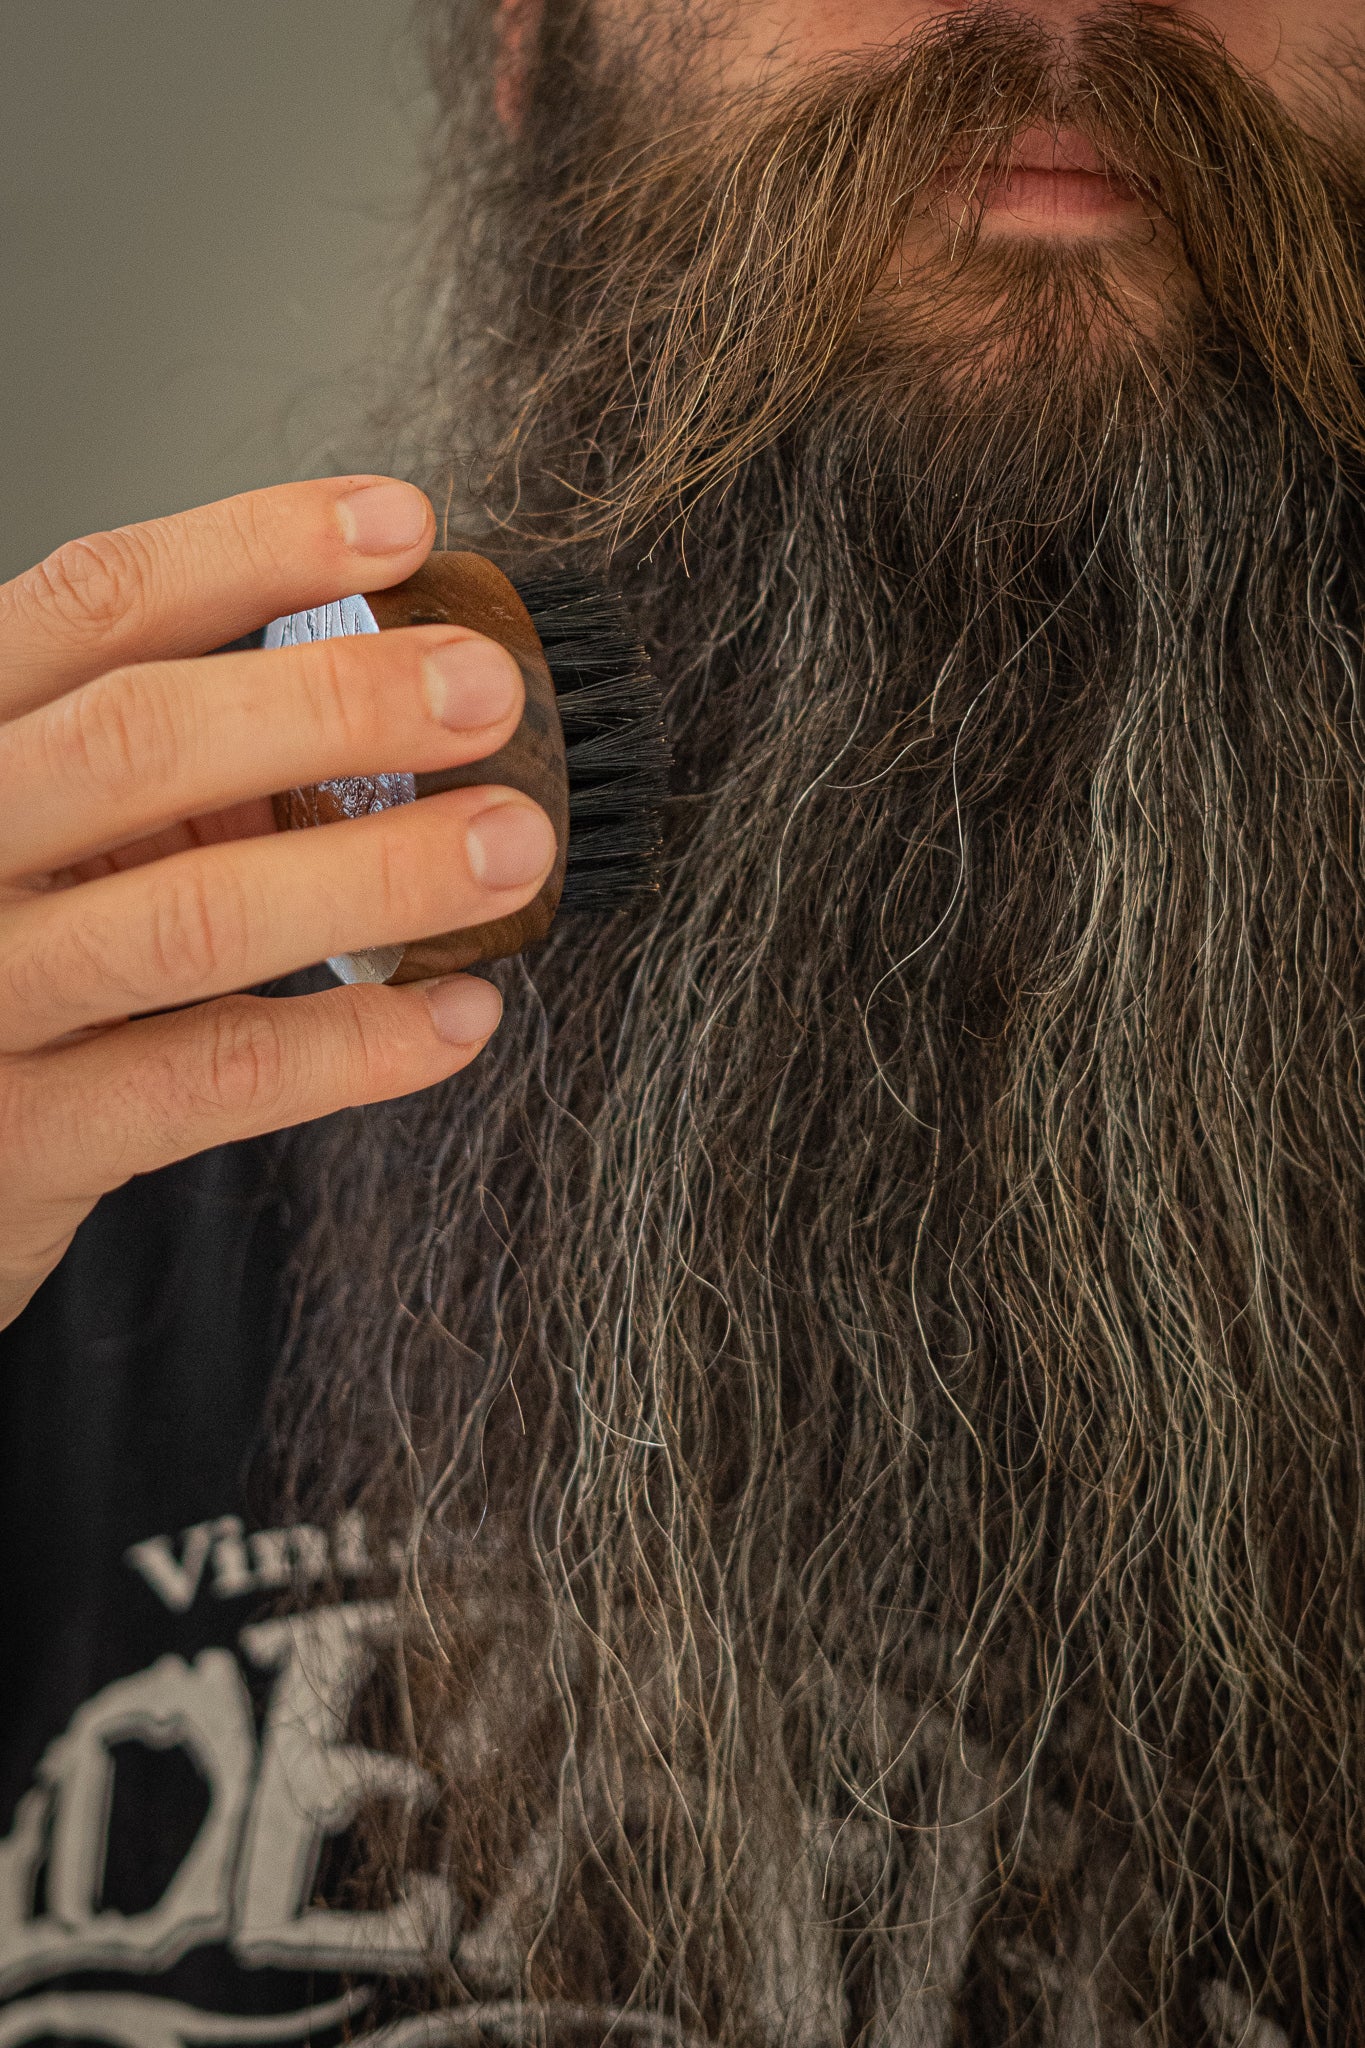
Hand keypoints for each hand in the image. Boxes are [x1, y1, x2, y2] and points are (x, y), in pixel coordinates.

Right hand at [0, 477, 556, 1328]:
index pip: (93, 605)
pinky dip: (357, 1048)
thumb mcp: (36, 823)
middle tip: (489, 691)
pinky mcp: (24, 1142)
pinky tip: (459, 1015)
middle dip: (335, 702)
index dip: (253, 551)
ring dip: (378, 873)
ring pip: (189, 917)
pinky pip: (214, 1080)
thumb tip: (376, 694)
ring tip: (513, 844)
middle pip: (137, 739)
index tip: (405, 525)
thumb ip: (152, 762)